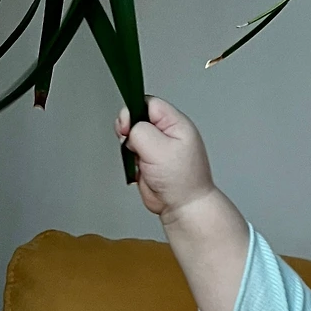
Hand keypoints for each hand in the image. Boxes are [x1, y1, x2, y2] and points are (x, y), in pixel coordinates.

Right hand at [115, 96, 215, 222]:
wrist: (183, 207)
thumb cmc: (181, 180)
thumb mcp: (158, 148)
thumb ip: (140, 130)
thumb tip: (130, 127)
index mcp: (176, 124)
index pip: (149, 103)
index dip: (134, 111)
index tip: (127, 125)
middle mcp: (168, 133)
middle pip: (138, 118)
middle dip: (129, 129)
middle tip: (130, 143)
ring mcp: (158, 147)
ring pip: (132, 136)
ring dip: (129, 147)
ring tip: (139, 159)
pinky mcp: (149, 161)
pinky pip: (132, 152)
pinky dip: (130, 159)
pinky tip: (138, 168)